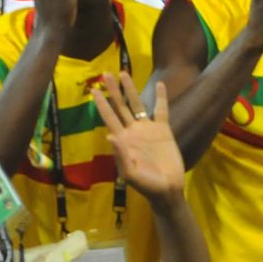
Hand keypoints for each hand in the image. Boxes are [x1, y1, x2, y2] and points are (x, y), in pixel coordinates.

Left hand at [92, 72, 183, 198]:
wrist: (167, 189)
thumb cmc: (147, 185)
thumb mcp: (131, 174)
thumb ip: (121, 156)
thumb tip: (110, 136)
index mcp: (122, 140)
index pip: (109, 118)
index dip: (102, 105)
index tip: (94, 90)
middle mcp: (133, 131)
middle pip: (120, 106)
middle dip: (112, 91)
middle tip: (105, 74)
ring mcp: (148, 129)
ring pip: (137, 104)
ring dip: (130, 89)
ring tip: (124, 72)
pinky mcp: (163, 129)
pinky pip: (161, 110)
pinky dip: (160, 97)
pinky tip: (160, 84)